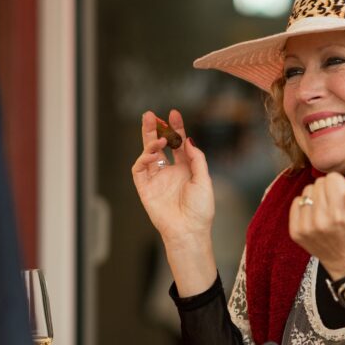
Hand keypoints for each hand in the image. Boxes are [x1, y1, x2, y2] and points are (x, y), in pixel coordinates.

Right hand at [132, 109, 213, 247]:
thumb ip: (196, 158)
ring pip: (147, 154)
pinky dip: (143, 159)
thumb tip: (188, 139)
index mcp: (185, 169)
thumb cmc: (200, 210)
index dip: (176, 128)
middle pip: (159, 145)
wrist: (189, 230)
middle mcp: (169, 172)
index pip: (178, 144)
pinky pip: (140, 169)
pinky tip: (153, 154)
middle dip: (155, 129)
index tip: (173, 113)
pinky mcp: (145, 188)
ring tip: (158, 139)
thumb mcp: (204, 179)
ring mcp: (156, 179)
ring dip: (150, 142)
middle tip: (151, 115)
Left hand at [288, 172, 344, 279]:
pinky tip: (313, 214)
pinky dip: (303, 205)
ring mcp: (306, 227)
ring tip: (323, 209)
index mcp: (339, 214)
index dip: (338, 183)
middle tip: (333, 202)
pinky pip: (295, 202)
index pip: (331, 178)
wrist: (343, 259)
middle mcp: (321, 220)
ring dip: (315, 196)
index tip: (341, 193)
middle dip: (327, 189)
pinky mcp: (295, 232)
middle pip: (318, 183)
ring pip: (306, 191)